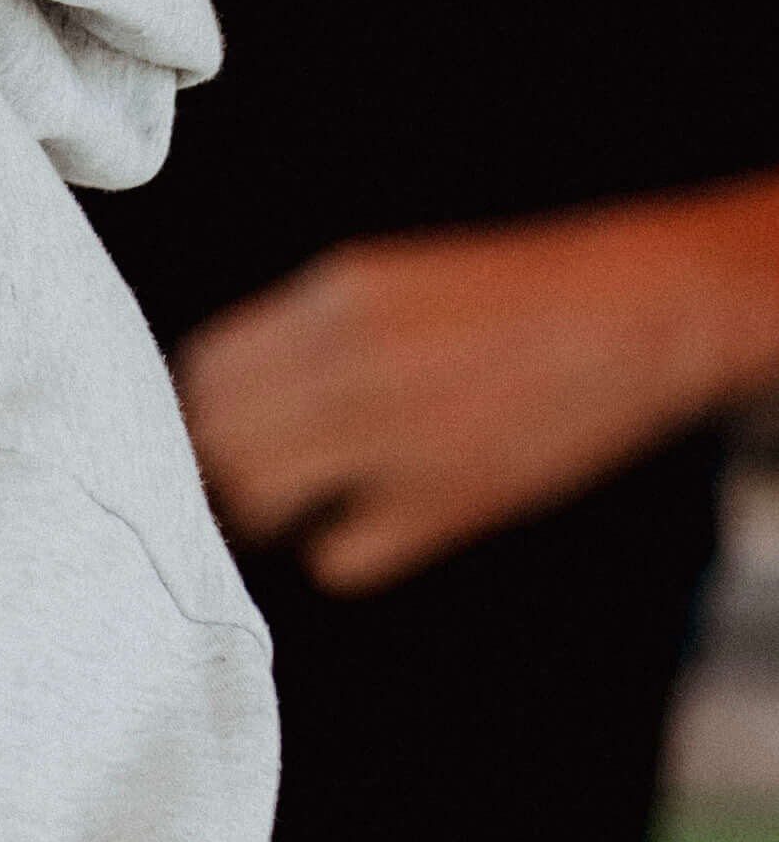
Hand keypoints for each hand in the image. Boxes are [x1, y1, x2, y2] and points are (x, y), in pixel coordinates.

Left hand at [177, 189, 778, 593]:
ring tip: (309, 506)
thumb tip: (222, 394)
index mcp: (333, 298)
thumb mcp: (387, 281)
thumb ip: (303, 332)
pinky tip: (374, 527)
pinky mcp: (441, 505)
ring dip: (268, 517)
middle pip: (215, 442)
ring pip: (254, 503)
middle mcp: (347, 364)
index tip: (226, 426)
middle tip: (257, 479)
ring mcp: (392, 438)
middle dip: (220, 468)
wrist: (639, 314)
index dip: (203, 408)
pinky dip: (340, 554)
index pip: (202, 370)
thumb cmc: (515, 298)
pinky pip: (335, 560)